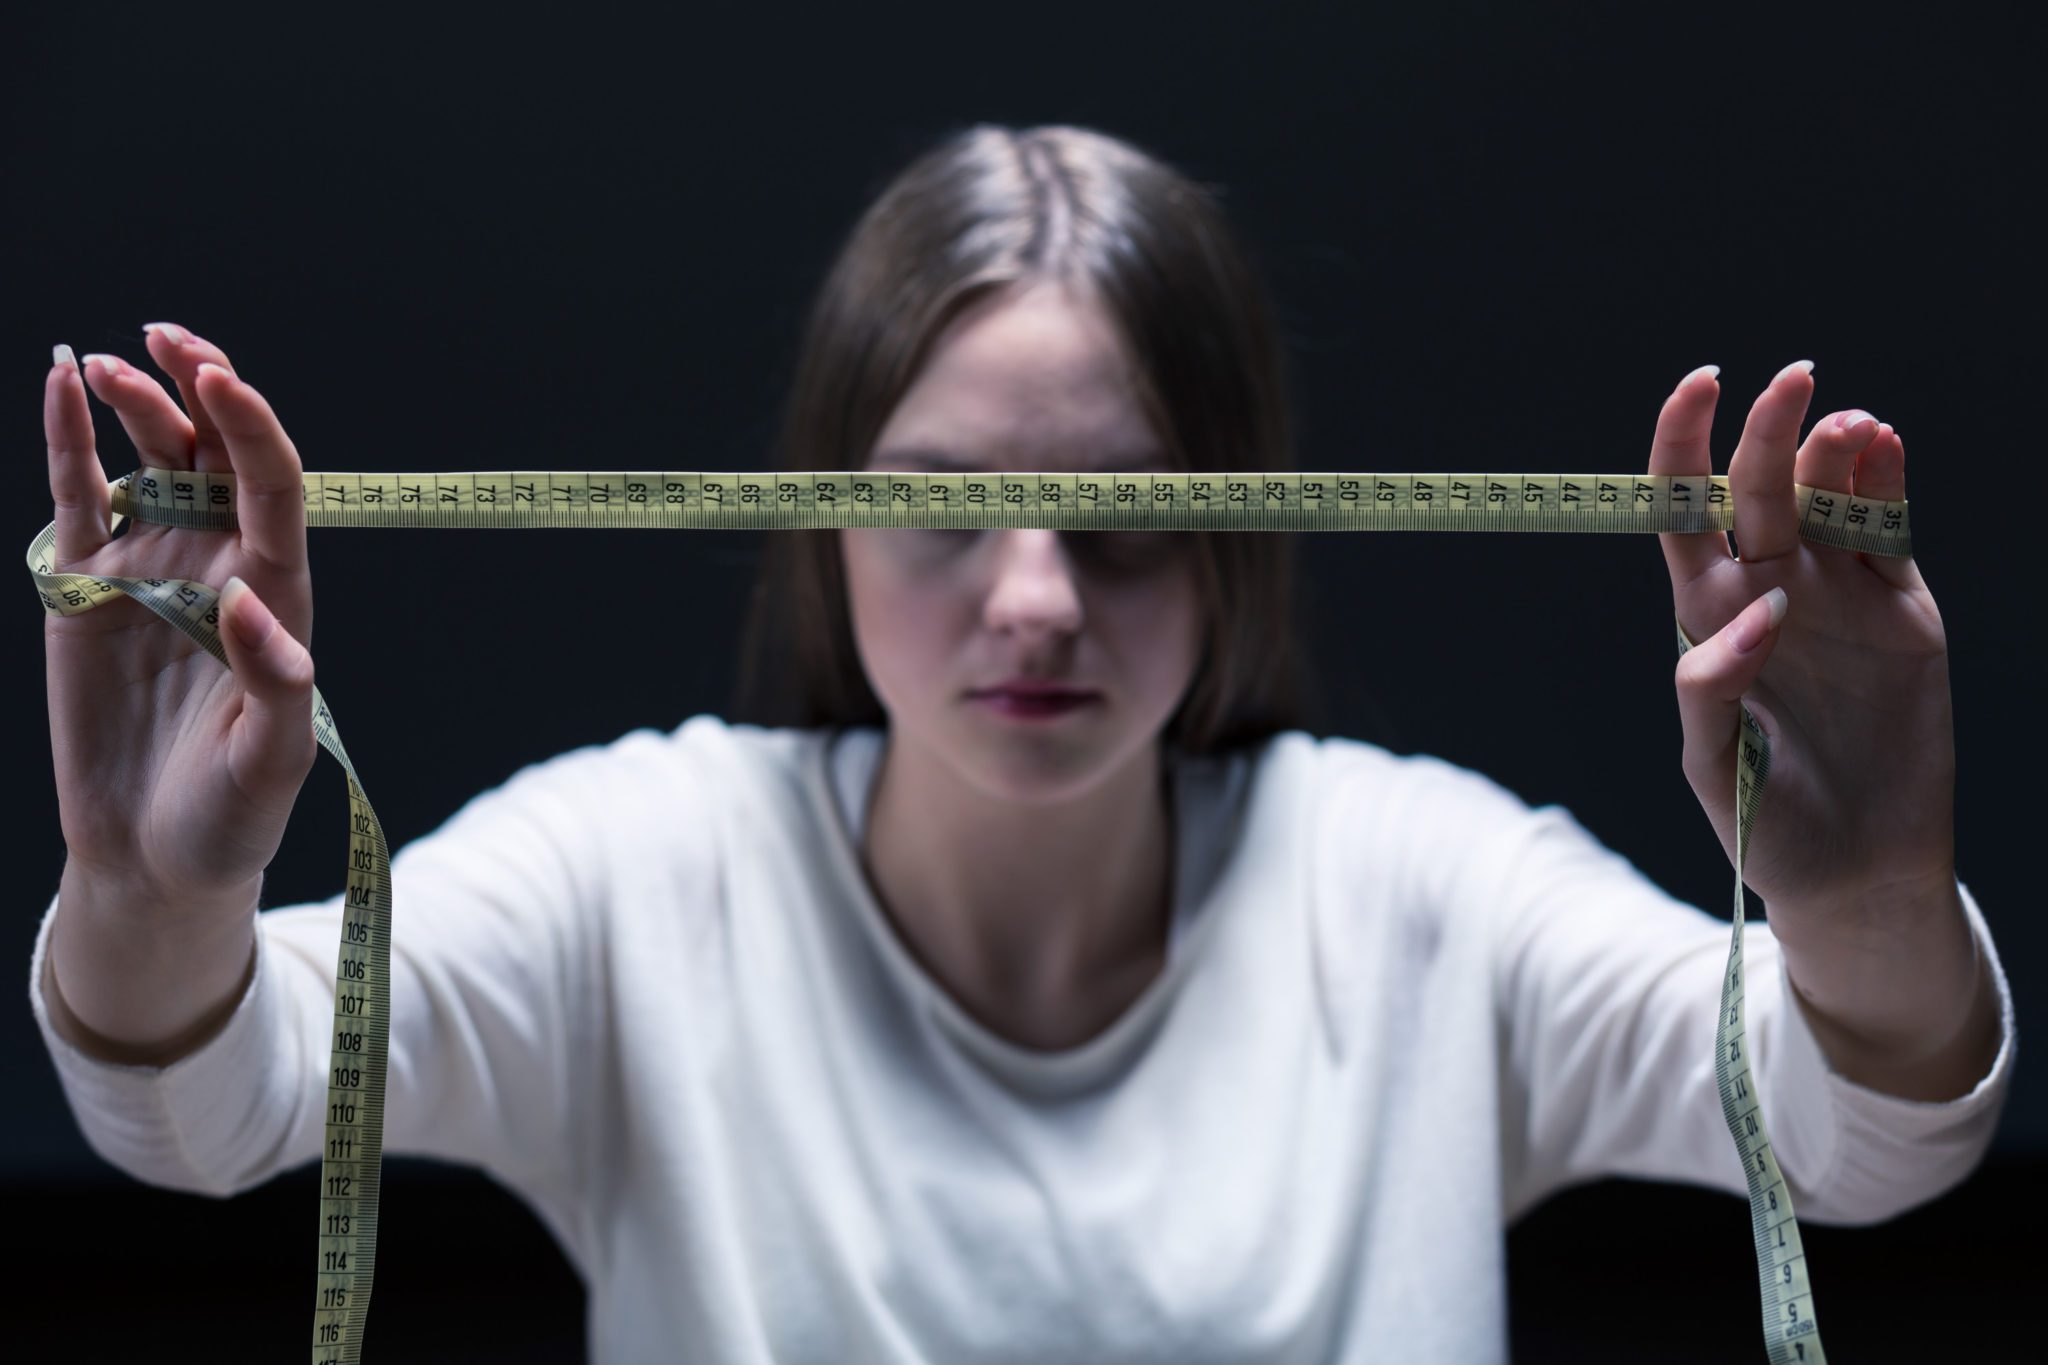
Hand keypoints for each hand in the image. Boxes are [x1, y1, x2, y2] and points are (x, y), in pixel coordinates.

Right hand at [44, 323, 317, 908]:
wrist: (152, 856)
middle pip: (217, 453)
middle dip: (200, 386)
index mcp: (275, 595)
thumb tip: (247, 602)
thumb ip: (274, 686)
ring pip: (151, 459)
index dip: (253, 429)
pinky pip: (80, 495)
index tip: (221, 379)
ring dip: (136, 403)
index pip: (273, 489)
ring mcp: (153, 567)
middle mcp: (219, 564)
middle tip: (171, 338)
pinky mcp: (89, 586)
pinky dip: (67, 440)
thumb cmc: (229, 816)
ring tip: (105, 365)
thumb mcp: (270, 765)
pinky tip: (57, 383)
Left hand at [1648, 359, 1954, 939]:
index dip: (1684, 445)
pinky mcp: (1901, 610)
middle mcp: (1770, 590)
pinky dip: (1888, 485)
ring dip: (1835, 452)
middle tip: (1794, 378)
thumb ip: (1712, 688)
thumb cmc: (1769, 825)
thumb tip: (1755, 611)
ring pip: (1829, 498)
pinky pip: (1889, 532)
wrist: (1859, 870)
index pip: (1683, 512)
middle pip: (1761, 489)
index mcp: (1707, 617)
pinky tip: (1884, 446)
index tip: (1699, 384)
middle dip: (1772, 429)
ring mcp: (1837, 594)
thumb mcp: (1715, 764)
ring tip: (1848, 424)